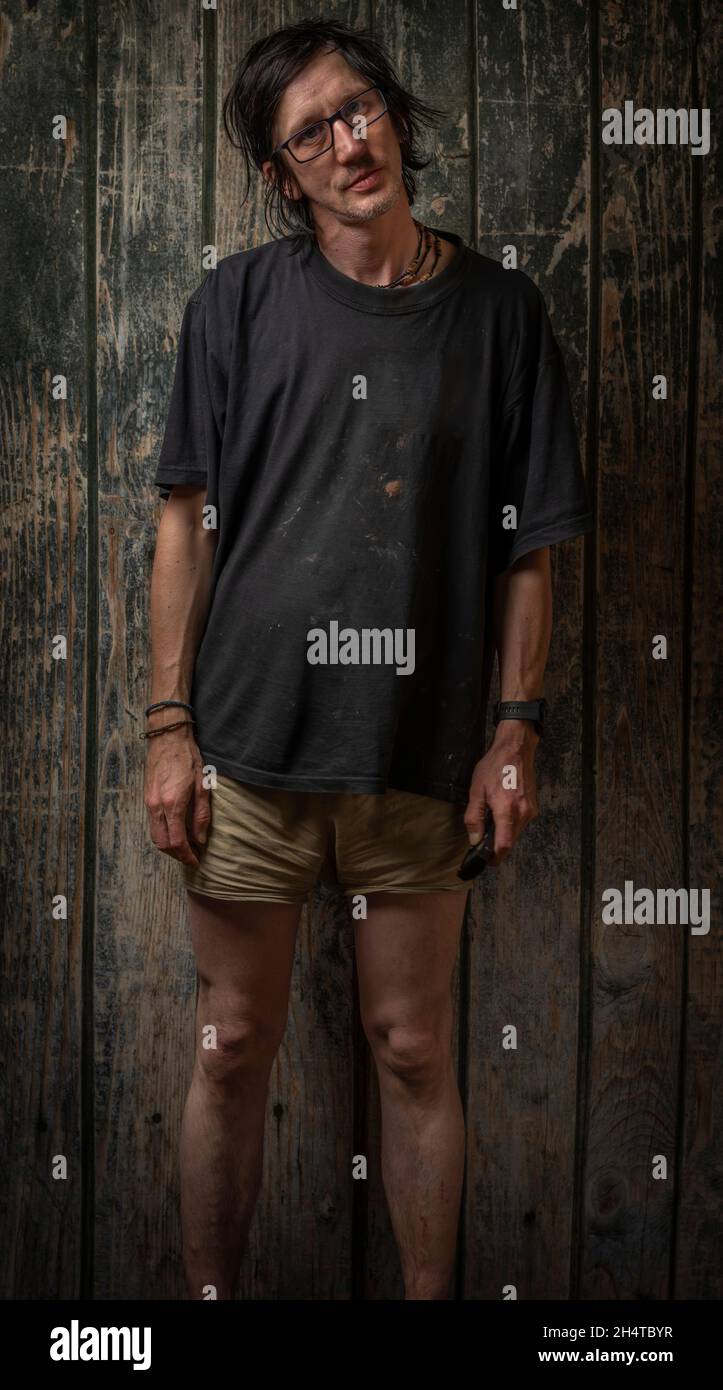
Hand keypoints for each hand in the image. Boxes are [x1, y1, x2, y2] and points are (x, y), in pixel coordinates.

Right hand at [143, 725, 209, 867]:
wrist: (167, 737)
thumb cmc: (188, 757)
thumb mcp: (202, 785)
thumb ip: (201, 815)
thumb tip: (200, 839)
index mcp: (172, 803)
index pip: (177, 841)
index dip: (187, 855)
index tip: (196, 861)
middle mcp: (156, 806)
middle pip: (162, 843)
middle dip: (176, 855)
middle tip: (191, 858)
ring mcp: (149, 802)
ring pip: (155, 836)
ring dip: (168, 847)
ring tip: (185, 848)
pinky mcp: (147, 798)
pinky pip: (152, 824)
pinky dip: (163, 834)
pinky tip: (176, 833)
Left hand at [464, 721, 539, 866]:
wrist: (516, 749)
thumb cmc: (495, 767)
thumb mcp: (476, 791)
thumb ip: (474, 817)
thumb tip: (474, 839)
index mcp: (507, 810)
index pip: (504, 845)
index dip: (494, 857)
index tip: (485, 861)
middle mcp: (523, 813)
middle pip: (511, 841)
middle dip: (496, 845)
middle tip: (481, 841)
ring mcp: (531, 810)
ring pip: (516, 833)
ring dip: (503, 833)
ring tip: (490, 821)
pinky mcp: (533, 806)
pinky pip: (521, 823)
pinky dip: (510, 824)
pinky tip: (500, 812)